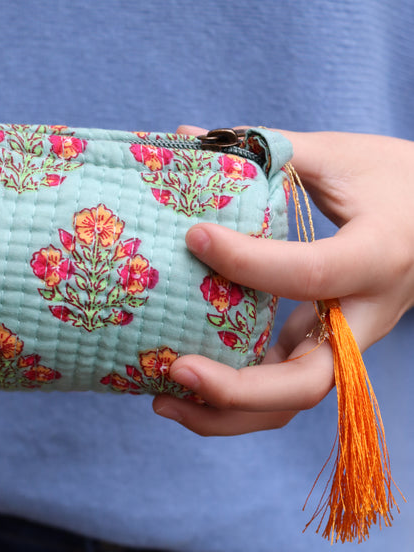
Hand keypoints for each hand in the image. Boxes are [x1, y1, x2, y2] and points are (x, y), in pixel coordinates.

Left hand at [153, 126, 413, 434]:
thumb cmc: (394, 182)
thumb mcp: (341, 157)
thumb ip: (270, 151)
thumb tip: (188, 137)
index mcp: (378, 256)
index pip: (310, 273)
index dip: (247, 260)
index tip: (193, 235)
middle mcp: (366, 316)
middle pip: (306, 383)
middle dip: (234, 389)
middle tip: (172, 369)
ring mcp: (347, 344)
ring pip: (291, 403)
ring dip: (225, 415)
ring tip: (161, 400)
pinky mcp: (326, 350)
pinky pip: (282, 390)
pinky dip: (234, 400)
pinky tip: (186, 386)